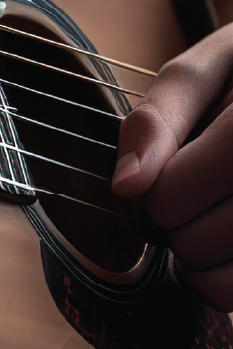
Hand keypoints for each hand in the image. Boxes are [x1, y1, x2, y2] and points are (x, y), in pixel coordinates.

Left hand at [112, 24, 232, 308]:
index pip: (172, 193)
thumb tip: (125, 185)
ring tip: (215, 215)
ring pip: (223, 282)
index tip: (166, 173)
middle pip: (193, 240)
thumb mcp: (213, 65)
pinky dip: (227, 283)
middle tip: (196, 192)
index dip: (154, 193)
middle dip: (174, 224)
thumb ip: (161, 116)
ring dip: (200, 261)